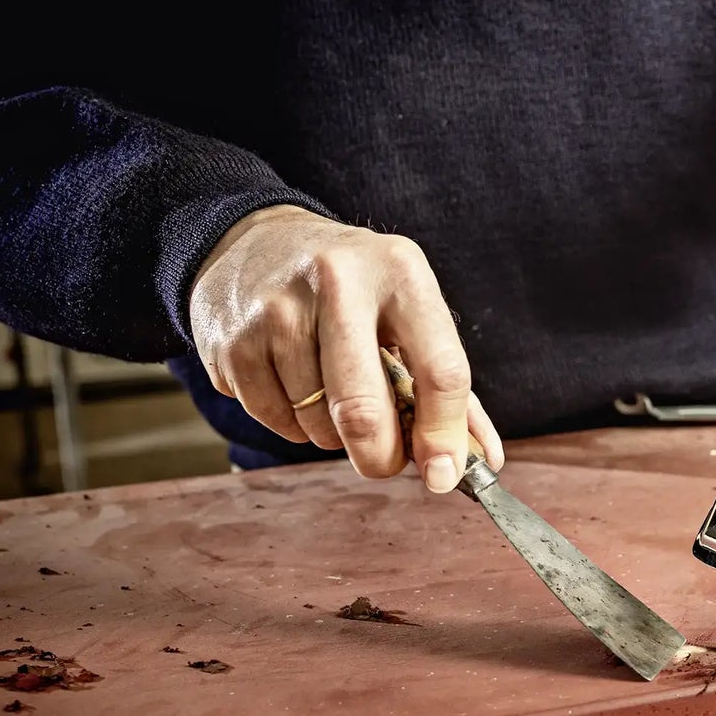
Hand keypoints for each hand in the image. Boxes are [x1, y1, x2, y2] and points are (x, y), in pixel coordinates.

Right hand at [189, 206, 502, 490]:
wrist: (260, 241)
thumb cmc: (357, 290)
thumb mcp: (411, 313)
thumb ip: (448, 386)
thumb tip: (483, 460)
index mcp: (402, 273)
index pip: (439, 370)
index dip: (444, 435)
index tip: (444, 475)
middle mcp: (338, 281)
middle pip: (363, 408)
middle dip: (380, 456)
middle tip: (386, 461)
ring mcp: (277, 308)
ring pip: (316, 423)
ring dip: (332, 435)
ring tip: (331, 394)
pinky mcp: (232, 338)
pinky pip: (273, 419)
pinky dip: (291, 424)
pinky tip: (294, 386)